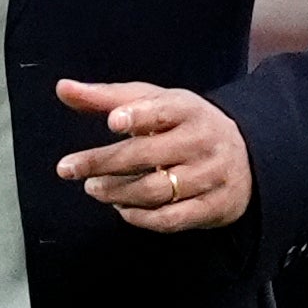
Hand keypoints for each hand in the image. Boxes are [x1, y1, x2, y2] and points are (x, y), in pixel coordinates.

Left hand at [54, 79, 252, 232]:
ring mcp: (210, 176)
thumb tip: (62, 88)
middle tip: (69, 168)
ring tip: (93, 188)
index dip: (138, 115)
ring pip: (156, 190)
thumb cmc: (183, 123)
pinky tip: (121, 209)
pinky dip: (140, 217)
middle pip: (148, 155)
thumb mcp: (152, 101)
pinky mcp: (213, 207)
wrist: (245, 154)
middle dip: (104, 163)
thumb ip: (106, 97)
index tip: (112, 121)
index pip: (162, 111)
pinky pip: (171, 219)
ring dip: (117, 193)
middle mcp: (202, 141)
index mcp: (187, 109)